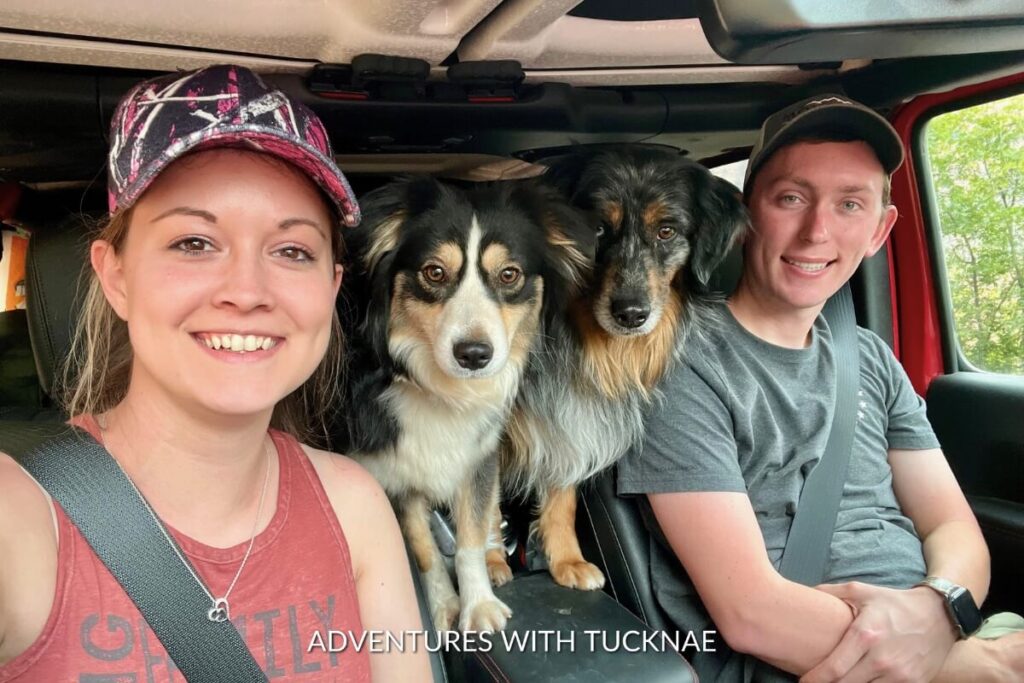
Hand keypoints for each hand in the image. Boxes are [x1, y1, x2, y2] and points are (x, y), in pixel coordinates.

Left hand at [799, 582, 957, 682]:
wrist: (940, 615)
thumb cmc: (895, 603)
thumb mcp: (861, 591)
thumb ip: (830, 593)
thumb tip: (804, 594)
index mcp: (865, 635)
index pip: (833, 669)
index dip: (814, 680)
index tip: (803, 681)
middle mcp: (882, 659)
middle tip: (816, 682)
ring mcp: (900, 675)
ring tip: (839, 680)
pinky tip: (863, 680)